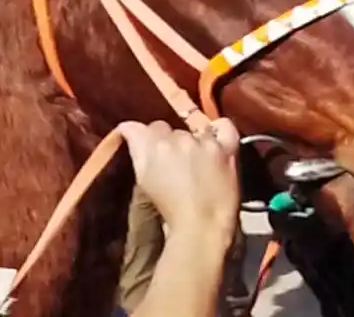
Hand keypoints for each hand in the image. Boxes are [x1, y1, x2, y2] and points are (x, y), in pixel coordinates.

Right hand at [118, 118, 240, 241]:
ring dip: (189, 142)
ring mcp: (202, 142)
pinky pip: (225, 127)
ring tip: (192, 163)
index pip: (139, 127)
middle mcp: (176, 137)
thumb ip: (136, 149)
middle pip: (165, 129)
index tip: (141, 145)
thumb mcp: (142, 178)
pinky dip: (220, 129)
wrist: (201, 226)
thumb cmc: (168, 209)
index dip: (140, 137)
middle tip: (169, 163)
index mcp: (151, 144)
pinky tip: (215, 138)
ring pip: (190, 130)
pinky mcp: (224, 150)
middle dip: (165, 142)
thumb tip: (128, 130)